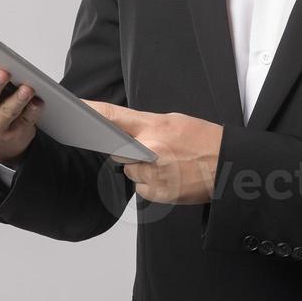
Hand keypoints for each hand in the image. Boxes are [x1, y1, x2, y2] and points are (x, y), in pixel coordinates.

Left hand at [83, 101, 222, 204]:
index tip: (72, 107)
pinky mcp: (157, 193)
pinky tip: (171, 176)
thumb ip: (146, 127)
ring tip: (169, 163)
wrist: (229, 167)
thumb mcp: (175, 122)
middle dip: (127, 149)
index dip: (90, 111)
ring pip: (130, 170)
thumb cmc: (204, 141)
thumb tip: (123, 132)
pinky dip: (151, 183)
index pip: (112, 116)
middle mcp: (150, 150)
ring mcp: (153, 174)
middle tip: (150, 147)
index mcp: (154, 126)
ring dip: (141, 168)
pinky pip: (141, 188)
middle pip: (117, 150)